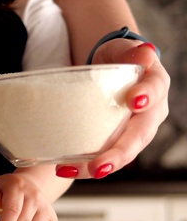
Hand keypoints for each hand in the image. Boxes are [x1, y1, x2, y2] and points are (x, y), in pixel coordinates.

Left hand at [55, 39, 170, 178]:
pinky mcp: (114, 140)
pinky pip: (103, 156)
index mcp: (155, 87)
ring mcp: (133, 130)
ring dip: (95, 167)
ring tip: (69, 170)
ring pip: (120, 154)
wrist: (112, 67)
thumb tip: (146, 51)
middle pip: (138, 137)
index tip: (133, 100)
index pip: (155, 90)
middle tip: (98, 167)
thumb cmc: (120, 58)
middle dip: (118, 154)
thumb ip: (133, 52)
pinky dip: (83, 165)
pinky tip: (64, 168)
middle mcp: (149, 114)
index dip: (146, 96)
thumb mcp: (124, 50)